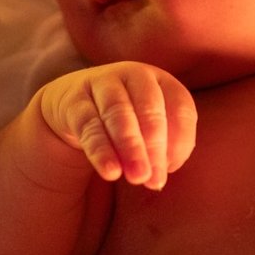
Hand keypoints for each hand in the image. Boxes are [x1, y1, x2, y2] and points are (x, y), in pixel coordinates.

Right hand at [37, 60, 196, 188]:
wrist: (75, 104)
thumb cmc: (125, 120)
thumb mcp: (149, 131)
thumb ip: (161, 150)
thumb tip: (159, 176)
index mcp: (162, 81)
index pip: (180, 106)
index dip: (180, 139)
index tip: (171, 169)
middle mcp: (134, 75)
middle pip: (150, 108)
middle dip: (155, 146)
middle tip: (155, 179)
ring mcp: (102, 83)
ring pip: (118, 113)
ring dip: (130, 147)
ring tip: (137, 177)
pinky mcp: (75, 100)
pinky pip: (89, 125)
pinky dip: (101, 150)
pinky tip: (111, 171)